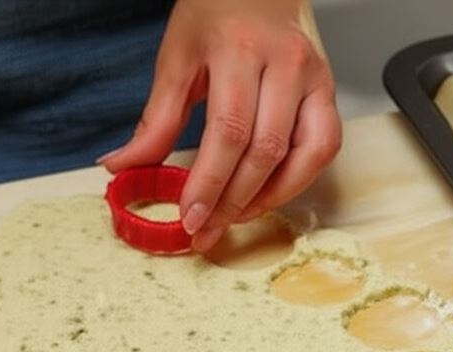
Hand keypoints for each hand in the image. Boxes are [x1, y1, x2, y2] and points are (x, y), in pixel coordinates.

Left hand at [100, 0, 341, 251]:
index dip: (210, 182)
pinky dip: (298, 180)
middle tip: (207, 230)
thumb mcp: (176, 58)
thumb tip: (123, 167)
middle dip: (234, 201)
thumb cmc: (216, 17)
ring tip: (238, 217)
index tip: (191, 217)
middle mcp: (285, 63)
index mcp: (239, 48)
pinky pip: (325, 148)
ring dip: (270, 198)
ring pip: (304, 155)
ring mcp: (315, 79)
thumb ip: (157, 119)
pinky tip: (269, 194)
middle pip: (265, 150)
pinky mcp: (329, 92)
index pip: (228, 130)